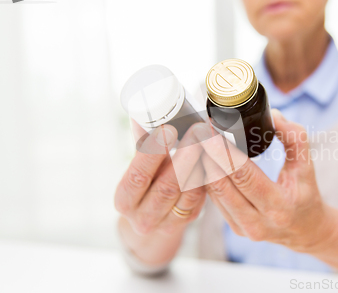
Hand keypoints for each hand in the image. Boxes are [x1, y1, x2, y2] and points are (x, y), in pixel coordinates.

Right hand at [114, 121, 205, 264]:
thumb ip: (142, 145)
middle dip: (186, 155)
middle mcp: (144, 217)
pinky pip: (202, 196)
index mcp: (125, 200)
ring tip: (209, 139)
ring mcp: (167, 223)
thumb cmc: (144, 186)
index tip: (167, 129)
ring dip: (201, 163)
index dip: (152, 153)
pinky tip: (213, 156)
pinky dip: (208, 175)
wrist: (150, 220)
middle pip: (168, 186)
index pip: (138, 176)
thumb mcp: (138, 168)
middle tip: (198, 130)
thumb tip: (141, 114)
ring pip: (189, 192)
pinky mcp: (188, 221)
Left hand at [195, 109, 335, 252]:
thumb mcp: (307, 166)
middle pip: (221, 184)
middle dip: (208, 155)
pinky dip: (209, 178)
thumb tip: (274, 115)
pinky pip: (215, 200)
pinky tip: (206, 160)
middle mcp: (258, 222)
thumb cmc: (306, 194)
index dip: (225, 151)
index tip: (213, 130)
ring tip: (201, 142)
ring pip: (213, 192)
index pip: (243, 176)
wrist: (306, 231)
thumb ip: (295, 138)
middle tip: (201, 131)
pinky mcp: (234, 228)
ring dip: (205, 166)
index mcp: (279, 206)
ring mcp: (243, 228)